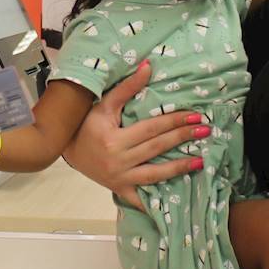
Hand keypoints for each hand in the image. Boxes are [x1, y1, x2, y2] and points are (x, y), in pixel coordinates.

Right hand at [61, 60, 207, 207]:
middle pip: (157, 148)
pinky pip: (139, 198)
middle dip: (182, 138)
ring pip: (154, 175)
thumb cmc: (85, 123)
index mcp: (115, 139)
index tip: (195, 115)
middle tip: (205, 131)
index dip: (175, 121)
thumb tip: (148, 67)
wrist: (63, 147)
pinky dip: (154, 202)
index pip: (152, 128)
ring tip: (200, 162)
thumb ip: (127, 87)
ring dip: (179, 168)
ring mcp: (119, 178)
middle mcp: (118, 160)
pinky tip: (174, 201)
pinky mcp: (118, 189)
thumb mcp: (104, 104)